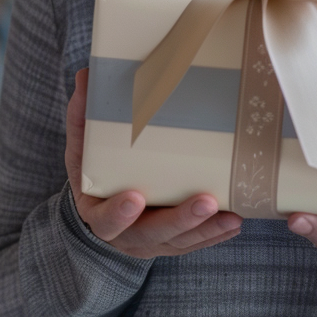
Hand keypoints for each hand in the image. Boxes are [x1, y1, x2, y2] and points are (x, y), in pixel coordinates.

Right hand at [65, 67, 242, 257]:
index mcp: (99, 212)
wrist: (102, 203)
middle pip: (153, 233)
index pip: (106, 220)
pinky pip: (196, 242)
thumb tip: (84, 75)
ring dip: (206, 229)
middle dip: (181, 219)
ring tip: (232, 216)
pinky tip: (234, 221)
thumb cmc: (94, 169)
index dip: (119, 213)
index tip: (135, 197)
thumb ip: (82, 115)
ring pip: (180, 240)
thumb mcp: (82, 145)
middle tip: (205, 201)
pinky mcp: (174, 241)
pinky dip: (215, 234)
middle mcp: (126, 234)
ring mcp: (152, 241)